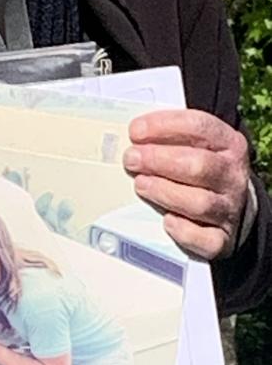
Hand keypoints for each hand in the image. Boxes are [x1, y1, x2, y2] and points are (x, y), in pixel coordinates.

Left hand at [124, 109, 249, 258]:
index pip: (198, 126)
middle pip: (198, 165)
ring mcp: (230, 207)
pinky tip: (166, 220)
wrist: (230, 203)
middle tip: (131, 159)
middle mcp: (232, 174)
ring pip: (200, 202)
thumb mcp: (192, 143)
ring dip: (164, 192)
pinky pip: (205, 238)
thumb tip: (132, 134)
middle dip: (158, 160)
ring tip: (141, 184)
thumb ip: (166, 136)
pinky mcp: (223, 237)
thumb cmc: (199, 165)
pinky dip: (184, 231)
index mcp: (228, 142)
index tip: (135, 131)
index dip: (163, 126)